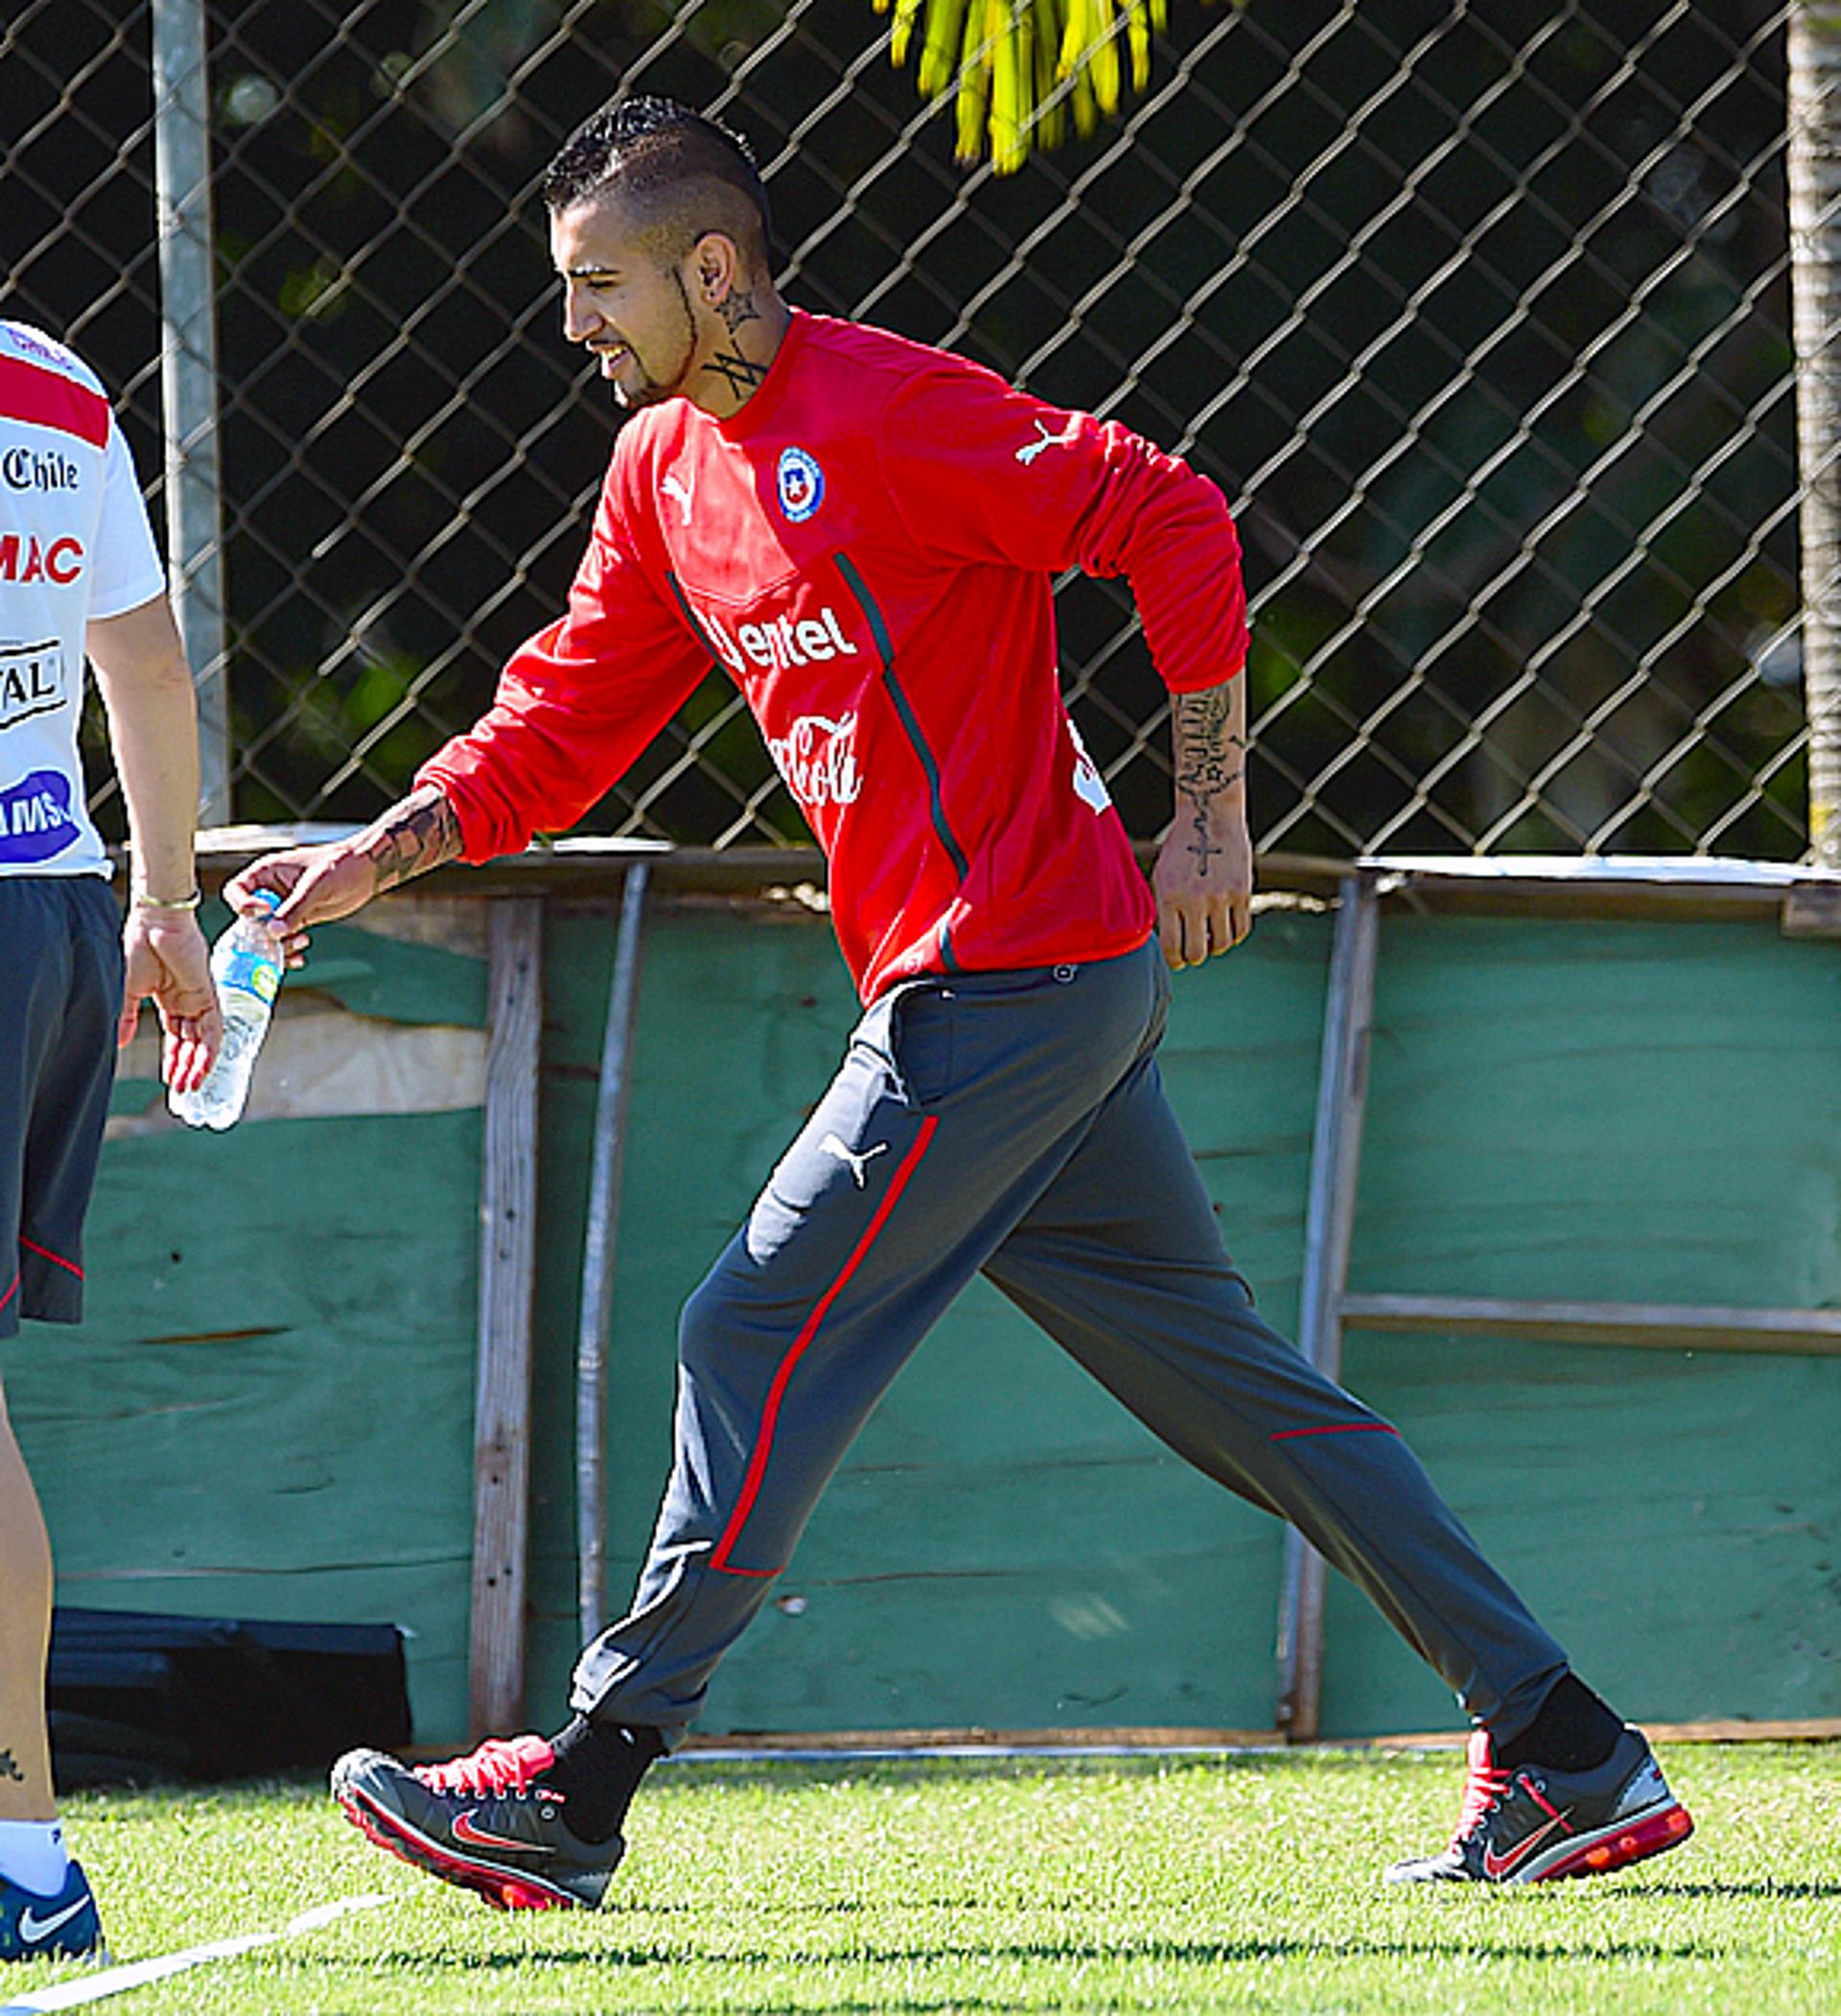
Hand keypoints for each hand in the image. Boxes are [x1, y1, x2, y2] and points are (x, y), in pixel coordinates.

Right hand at [120, 910, 222, 1093]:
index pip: (175, 1037)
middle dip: (186, 1067)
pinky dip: (210, 1049)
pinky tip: (203, 1067)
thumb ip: (125, 1017)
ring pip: (204, 1039)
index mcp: (169, 999)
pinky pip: (214, 1028)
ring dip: (198, 1064)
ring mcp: (200, 998)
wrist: (154, 923)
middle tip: (183, 1090)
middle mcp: (188, 1001)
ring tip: (190, 1086)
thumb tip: (119, 1043)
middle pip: (191, 1042)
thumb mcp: (127, 990)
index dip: (173, 1059)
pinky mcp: (209, 994)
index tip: (170, 1079)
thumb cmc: (139, 947)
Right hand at [223, 843, 378, 967]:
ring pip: (266, 934)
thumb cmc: (341, 866)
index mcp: (266, 872)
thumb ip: (295, 907)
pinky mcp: (297, 920)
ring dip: (277, 946)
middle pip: (248, 919)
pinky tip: (300, 959)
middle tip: (278, 941)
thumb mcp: (316, 884)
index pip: (236, 890)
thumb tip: (273, 932)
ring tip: (301, 941)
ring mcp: (283, 908)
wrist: (366, 872)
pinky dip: (288, 951)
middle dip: (260, 934)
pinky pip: (284, 940)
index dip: (243, 905)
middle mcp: (269, 891)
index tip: (265, 912)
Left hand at [1152, 807, 1253, 968]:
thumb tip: (1169, 943)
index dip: (1174, 961)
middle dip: (1193, 958)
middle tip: (1192, 953)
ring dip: (1215, 947)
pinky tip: (1225, 927)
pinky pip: (1241, 929)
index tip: (1177, 961)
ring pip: (1222, 945)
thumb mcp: (1161, 876)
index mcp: (1170, 897)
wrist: (1210, 816)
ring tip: (1209, 938)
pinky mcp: (1243, 892)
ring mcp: (1221, 897)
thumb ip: (1164, 909)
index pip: (1172, 947)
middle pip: (1197, 953)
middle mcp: (1196, 900)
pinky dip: (1233, 935)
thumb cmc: (1181, 847)